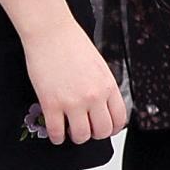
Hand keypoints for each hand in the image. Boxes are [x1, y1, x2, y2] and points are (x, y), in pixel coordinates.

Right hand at [24, 22, 127, 145]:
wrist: (51, 32)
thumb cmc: (72, 43)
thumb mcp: (99, 66)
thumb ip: (103, 87)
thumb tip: (103, 105)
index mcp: (108, 86)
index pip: (119, 119)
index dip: (112, 128)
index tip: (106, 129)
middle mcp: (94, 96)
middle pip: (101, 131)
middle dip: (95, 135)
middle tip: (87, 131)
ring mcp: (72, 102)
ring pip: (81, 135)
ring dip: (76, 137)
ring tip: (70, 131)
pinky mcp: (51, 103)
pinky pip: (56, 131)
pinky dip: (57, 137)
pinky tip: (56, 134)